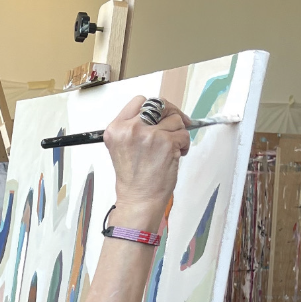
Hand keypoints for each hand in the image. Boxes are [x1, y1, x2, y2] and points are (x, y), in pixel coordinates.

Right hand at [103, 96, 190, 232]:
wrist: (138, 200)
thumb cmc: (133, 180)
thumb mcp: (122, 148)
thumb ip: (134, 128)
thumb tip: (159, 115)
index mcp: (116, 128)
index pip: (139, 101)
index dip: (154, 107)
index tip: (162, 115)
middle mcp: (130, 128)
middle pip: (158, 104)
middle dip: (171, 113)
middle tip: (178, 123)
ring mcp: (149, 134)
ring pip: (174, 119)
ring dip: (178, 132)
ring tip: (172, 148)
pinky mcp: (166, 142)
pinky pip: (183, 134)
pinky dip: (184, 144)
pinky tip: (176, 154)